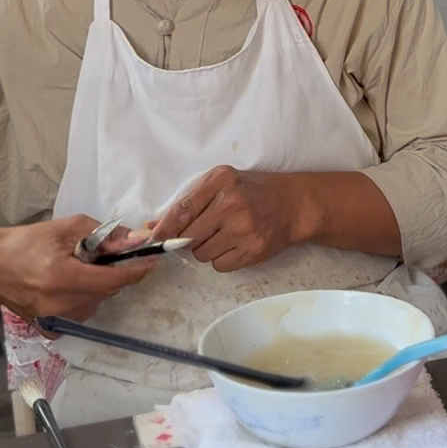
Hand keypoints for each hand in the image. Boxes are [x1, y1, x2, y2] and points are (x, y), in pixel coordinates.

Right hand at [0, 216, 155, 319]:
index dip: (136, 270)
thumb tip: (136, 240)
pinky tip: (66, 284)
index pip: (114, 281)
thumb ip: (104, 235)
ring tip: (75, 268)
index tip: (152, 259)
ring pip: (96, 302)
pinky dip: (82, 298)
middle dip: (111, 272)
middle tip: (98, 255)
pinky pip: (81, 312)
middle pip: (106, 291)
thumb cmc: (24, 243)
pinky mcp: (50, 328)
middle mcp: (61, 306)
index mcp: (63, 280)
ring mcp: (55, 321)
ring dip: (97, 285)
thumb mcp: (67, 228)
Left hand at [155, 166, 310, 271]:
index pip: (182, 210)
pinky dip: (222, 259)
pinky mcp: (253, 250)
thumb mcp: (222, 184)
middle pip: (188, 237)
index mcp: (221, 181)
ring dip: (207, 249)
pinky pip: (220, 266)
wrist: (293, 205)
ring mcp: (244, 229)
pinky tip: (236, 244)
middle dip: (189, 239)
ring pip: (202, 254)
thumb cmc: (252, 192)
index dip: (164, 228)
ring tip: (225, 234)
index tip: (154, 238)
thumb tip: (153, 226)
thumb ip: (189, 202)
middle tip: (204, 230)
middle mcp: (232, 204)